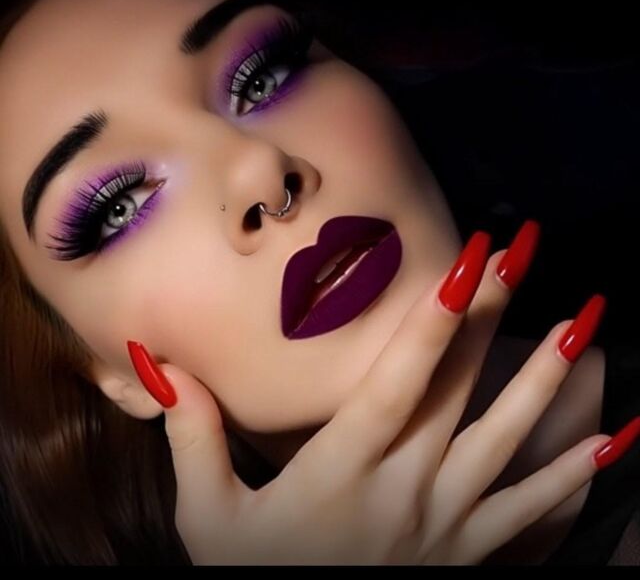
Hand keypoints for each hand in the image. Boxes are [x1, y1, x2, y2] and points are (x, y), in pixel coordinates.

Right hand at [127, 230, 628, 564]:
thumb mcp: (209, 520)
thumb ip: (194, 438)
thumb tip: (162, 366)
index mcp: (343, 468)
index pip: (396, 381)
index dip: (432, 322)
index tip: (464, 265)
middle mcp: (405, 486)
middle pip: (458, 391)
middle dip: (491, 317)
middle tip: (522, 255)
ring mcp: (446, 522)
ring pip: (506, 440)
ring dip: (545, 379)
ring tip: (583, 326)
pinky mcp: (470, 554)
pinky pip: (531, 513)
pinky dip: (572, 475)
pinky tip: (611, 439)